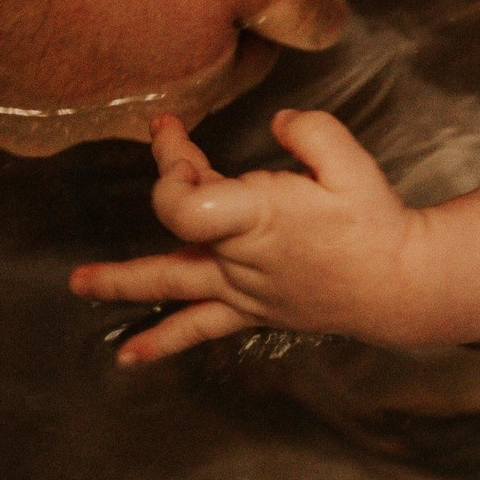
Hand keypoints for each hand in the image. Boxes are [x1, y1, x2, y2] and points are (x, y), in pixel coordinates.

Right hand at [0, 0, 347, 154]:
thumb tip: (328, 28)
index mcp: (184, 89)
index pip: (239, 64)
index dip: (248, 14)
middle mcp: (102, 123)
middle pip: (155, 78)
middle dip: (167, 32)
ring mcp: (18, 114)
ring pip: (69, 80)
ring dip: (82, 39)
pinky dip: (3, 39)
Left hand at [69, 110, 409, 361]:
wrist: (399, 283)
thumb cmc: (376, 221)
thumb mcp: (351, 160)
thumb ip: (310, 130)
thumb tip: (278, 122)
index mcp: (258, 216)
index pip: (186, 200)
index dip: (172, 164)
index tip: (179, 131)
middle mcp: (240, 257)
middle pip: (175, 228)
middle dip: (165, 181)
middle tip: (161, 144)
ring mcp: (241, 288)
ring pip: (171, 284)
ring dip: (122, 282)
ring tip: (80, 285)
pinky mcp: (250, 308)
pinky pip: (199, 327)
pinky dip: (163, 341)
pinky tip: (130, 357)